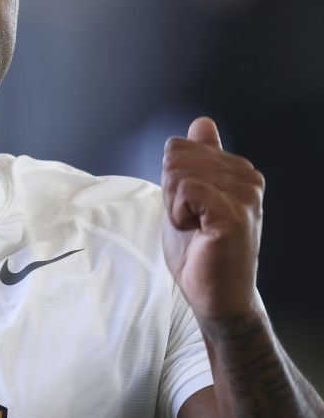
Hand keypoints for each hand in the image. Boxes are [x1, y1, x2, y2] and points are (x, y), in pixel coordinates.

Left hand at [161, 117, 263, 324]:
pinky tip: (196, 231)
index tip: (188, 208)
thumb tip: (202, 122)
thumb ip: (197, 161)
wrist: (215, 295)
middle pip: (176, 157)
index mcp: (239, 171)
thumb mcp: (191, 197)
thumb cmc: (200, 250)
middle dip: (170, 191)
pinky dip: (178, 212)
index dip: (170, 180)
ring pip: (178, 172)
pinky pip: (185, 189)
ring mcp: (245, 194)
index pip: (180, 147)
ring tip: (196, 227)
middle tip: (191, 220)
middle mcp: (248, 177)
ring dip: (174, 205)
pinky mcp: (234, 212)